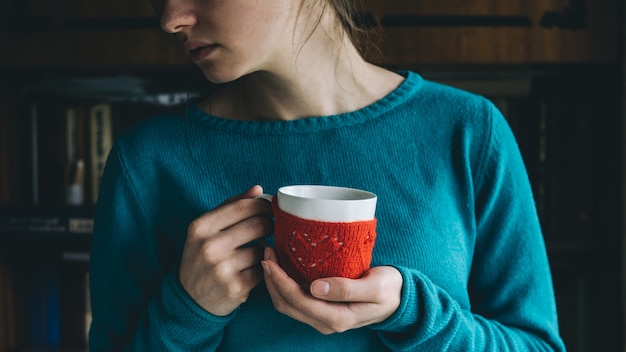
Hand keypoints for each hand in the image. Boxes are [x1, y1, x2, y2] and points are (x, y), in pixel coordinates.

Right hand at [179, 185, 272, 315]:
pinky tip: (254, 268)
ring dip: (265, 248)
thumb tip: (258, 189)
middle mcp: (209, 246)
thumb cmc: (202, 257)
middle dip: (270, 224)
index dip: (263, 205)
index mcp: (200, 227)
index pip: (243, 206)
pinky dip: (263, 267)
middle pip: (257, 225)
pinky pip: (263, 268)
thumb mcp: (206, 230)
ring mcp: (222, 268)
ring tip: (257, 250)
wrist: (190, 299)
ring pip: (262, 248)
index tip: (270, 208)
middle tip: (272, 226)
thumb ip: (231, 206)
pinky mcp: (236, 287)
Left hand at [262, 247, 402, 333]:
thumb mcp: (375, 286)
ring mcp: (322, 318)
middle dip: (271, 279)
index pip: (297, 300)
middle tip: (267, 251)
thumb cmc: (390, 289)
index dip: (279, 280)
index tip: (270, 258)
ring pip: (287, 304)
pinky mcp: (321, 310)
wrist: (400, 299)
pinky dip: (283, 283)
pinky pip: (294, 300)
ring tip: (271, 256)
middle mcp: (325, 323)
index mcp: (337, 318)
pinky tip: (282, 265)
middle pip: (286, 304)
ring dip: (274, 282)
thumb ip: (347, 289)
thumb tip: (316, 288)